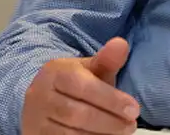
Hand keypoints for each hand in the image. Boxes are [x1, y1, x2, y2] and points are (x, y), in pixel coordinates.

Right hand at [21, 37, 140, 133]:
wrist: (42, 100)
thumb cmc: (75, 84)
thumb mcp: (90, 69)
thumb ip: (107, 59)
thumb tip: (121, 43)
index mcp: (55, 73)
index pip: (83, 87)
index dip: (111, 100)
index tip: (134, 110)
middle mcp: (39, 96)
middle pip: (76, 113)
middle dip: (108, 121)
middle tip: (130, 125)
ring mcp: (35, 119)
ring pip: (70, 133)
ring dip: (100, 134)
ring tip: (121, 132)